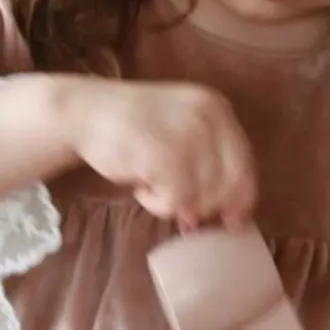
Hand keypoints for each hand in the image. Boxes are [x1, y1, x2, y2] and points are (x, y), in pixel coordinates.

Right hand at [60, 78, 256, 228]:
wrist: (84, 112)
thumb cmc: (131, 127)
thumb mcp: (180, 129)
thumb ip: (208, 159)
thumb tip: (233, 215)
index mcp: (217, 108)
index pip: (245, 164)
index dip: (241, 198)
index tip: (231, 222)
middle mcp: (209, 118)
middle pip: (229, 186)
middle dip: (207, 207)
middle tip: (183, 213)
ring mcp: (188, 136)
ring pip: (204, 197)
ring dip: (177, 204)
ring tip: (151, 186)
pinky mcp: (165, 156)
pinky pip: (177, 202)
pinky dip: (157, 204)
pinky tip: (139, 186)